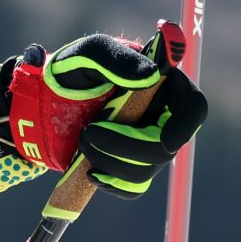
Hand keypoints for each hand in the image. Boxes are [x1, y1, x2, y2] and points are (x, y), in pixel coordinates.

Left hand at [0, 30, 206, 195]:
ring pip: (147, 169)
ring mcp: (147, 144)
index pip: (194, 107)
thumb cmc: (72, 70)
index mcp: (164, 85)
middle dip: (129, 146)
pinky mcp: (129, 166)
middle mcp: (162, 117)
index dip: (185, 126)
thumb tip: (150, 74)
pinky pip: (132, 187)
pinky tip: (90, 171)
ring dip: (111, 160)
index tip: (164, 140)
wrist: (45, 101)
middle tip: (90, 132)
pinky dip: (111, 183)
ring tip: (82, 141)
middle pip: (169, 146)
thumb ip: (117, 59)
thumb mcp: (89, 54)